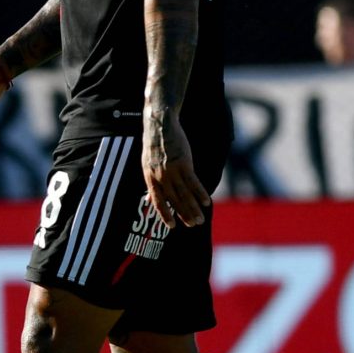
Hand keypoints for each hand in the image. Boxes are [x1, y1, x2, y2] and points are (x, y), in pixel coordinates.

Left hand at [142, 108, 209, 227]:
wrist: (160, 125)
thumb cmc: (154, 146)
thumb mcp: (147, 166)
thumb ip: (151, 184)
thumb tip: (148, 201)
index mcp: (150, 178)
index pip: (157, 201)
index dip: (164, 215)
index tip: (172, 227)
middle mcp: (160, 176)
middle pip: (173, 200)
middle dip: (184, 214)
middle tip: (194, 225)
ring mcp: (172, 170)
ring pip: (184, 194)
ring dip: (193, 208)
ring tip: (200, 219)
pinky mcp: (184, 163)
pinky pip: (193, 182)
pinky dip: (200, 193)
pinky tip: (206, 202)